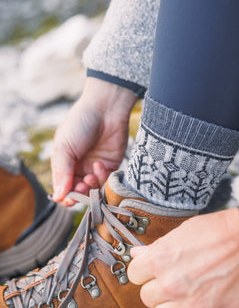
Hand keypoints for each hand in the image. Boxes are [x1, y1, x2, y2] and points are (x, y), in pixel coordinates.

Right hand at [51, 77, 136, 204]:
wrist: (105, 109)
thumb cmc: (80, 124)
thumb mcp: (64, 148)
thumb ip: (61, 173)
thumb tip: (56, 198)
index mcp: (64, 164)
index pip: (63, 188)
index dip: (66, 196)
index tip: (69, 197)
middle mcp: (80, 168)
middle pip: (80, 192)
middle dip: (80, 194)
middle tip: (81, 187)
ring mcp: (96, 167)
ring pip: (95, 190)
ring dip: (92, 187)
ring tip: (91, 176)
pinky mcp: (112, 166)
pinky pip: (108, 182)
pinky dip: (103, 179)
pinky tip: (100, 166)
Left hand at [128, 207, 238, 307]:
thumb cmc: (224, 229)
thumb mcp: (185, 230)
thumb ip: (158, 247)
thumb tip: (138, 253)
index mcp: (161, 259)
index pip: (134, 274)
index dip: (145, 271)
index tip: (155, 270)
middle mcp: (171, 283)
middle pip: (147, 297)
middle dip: (159, 288)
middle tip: (177, 279)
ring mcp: (191, 303)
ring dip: (172, 306)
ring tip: (190, 292)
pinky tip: (200, 305)